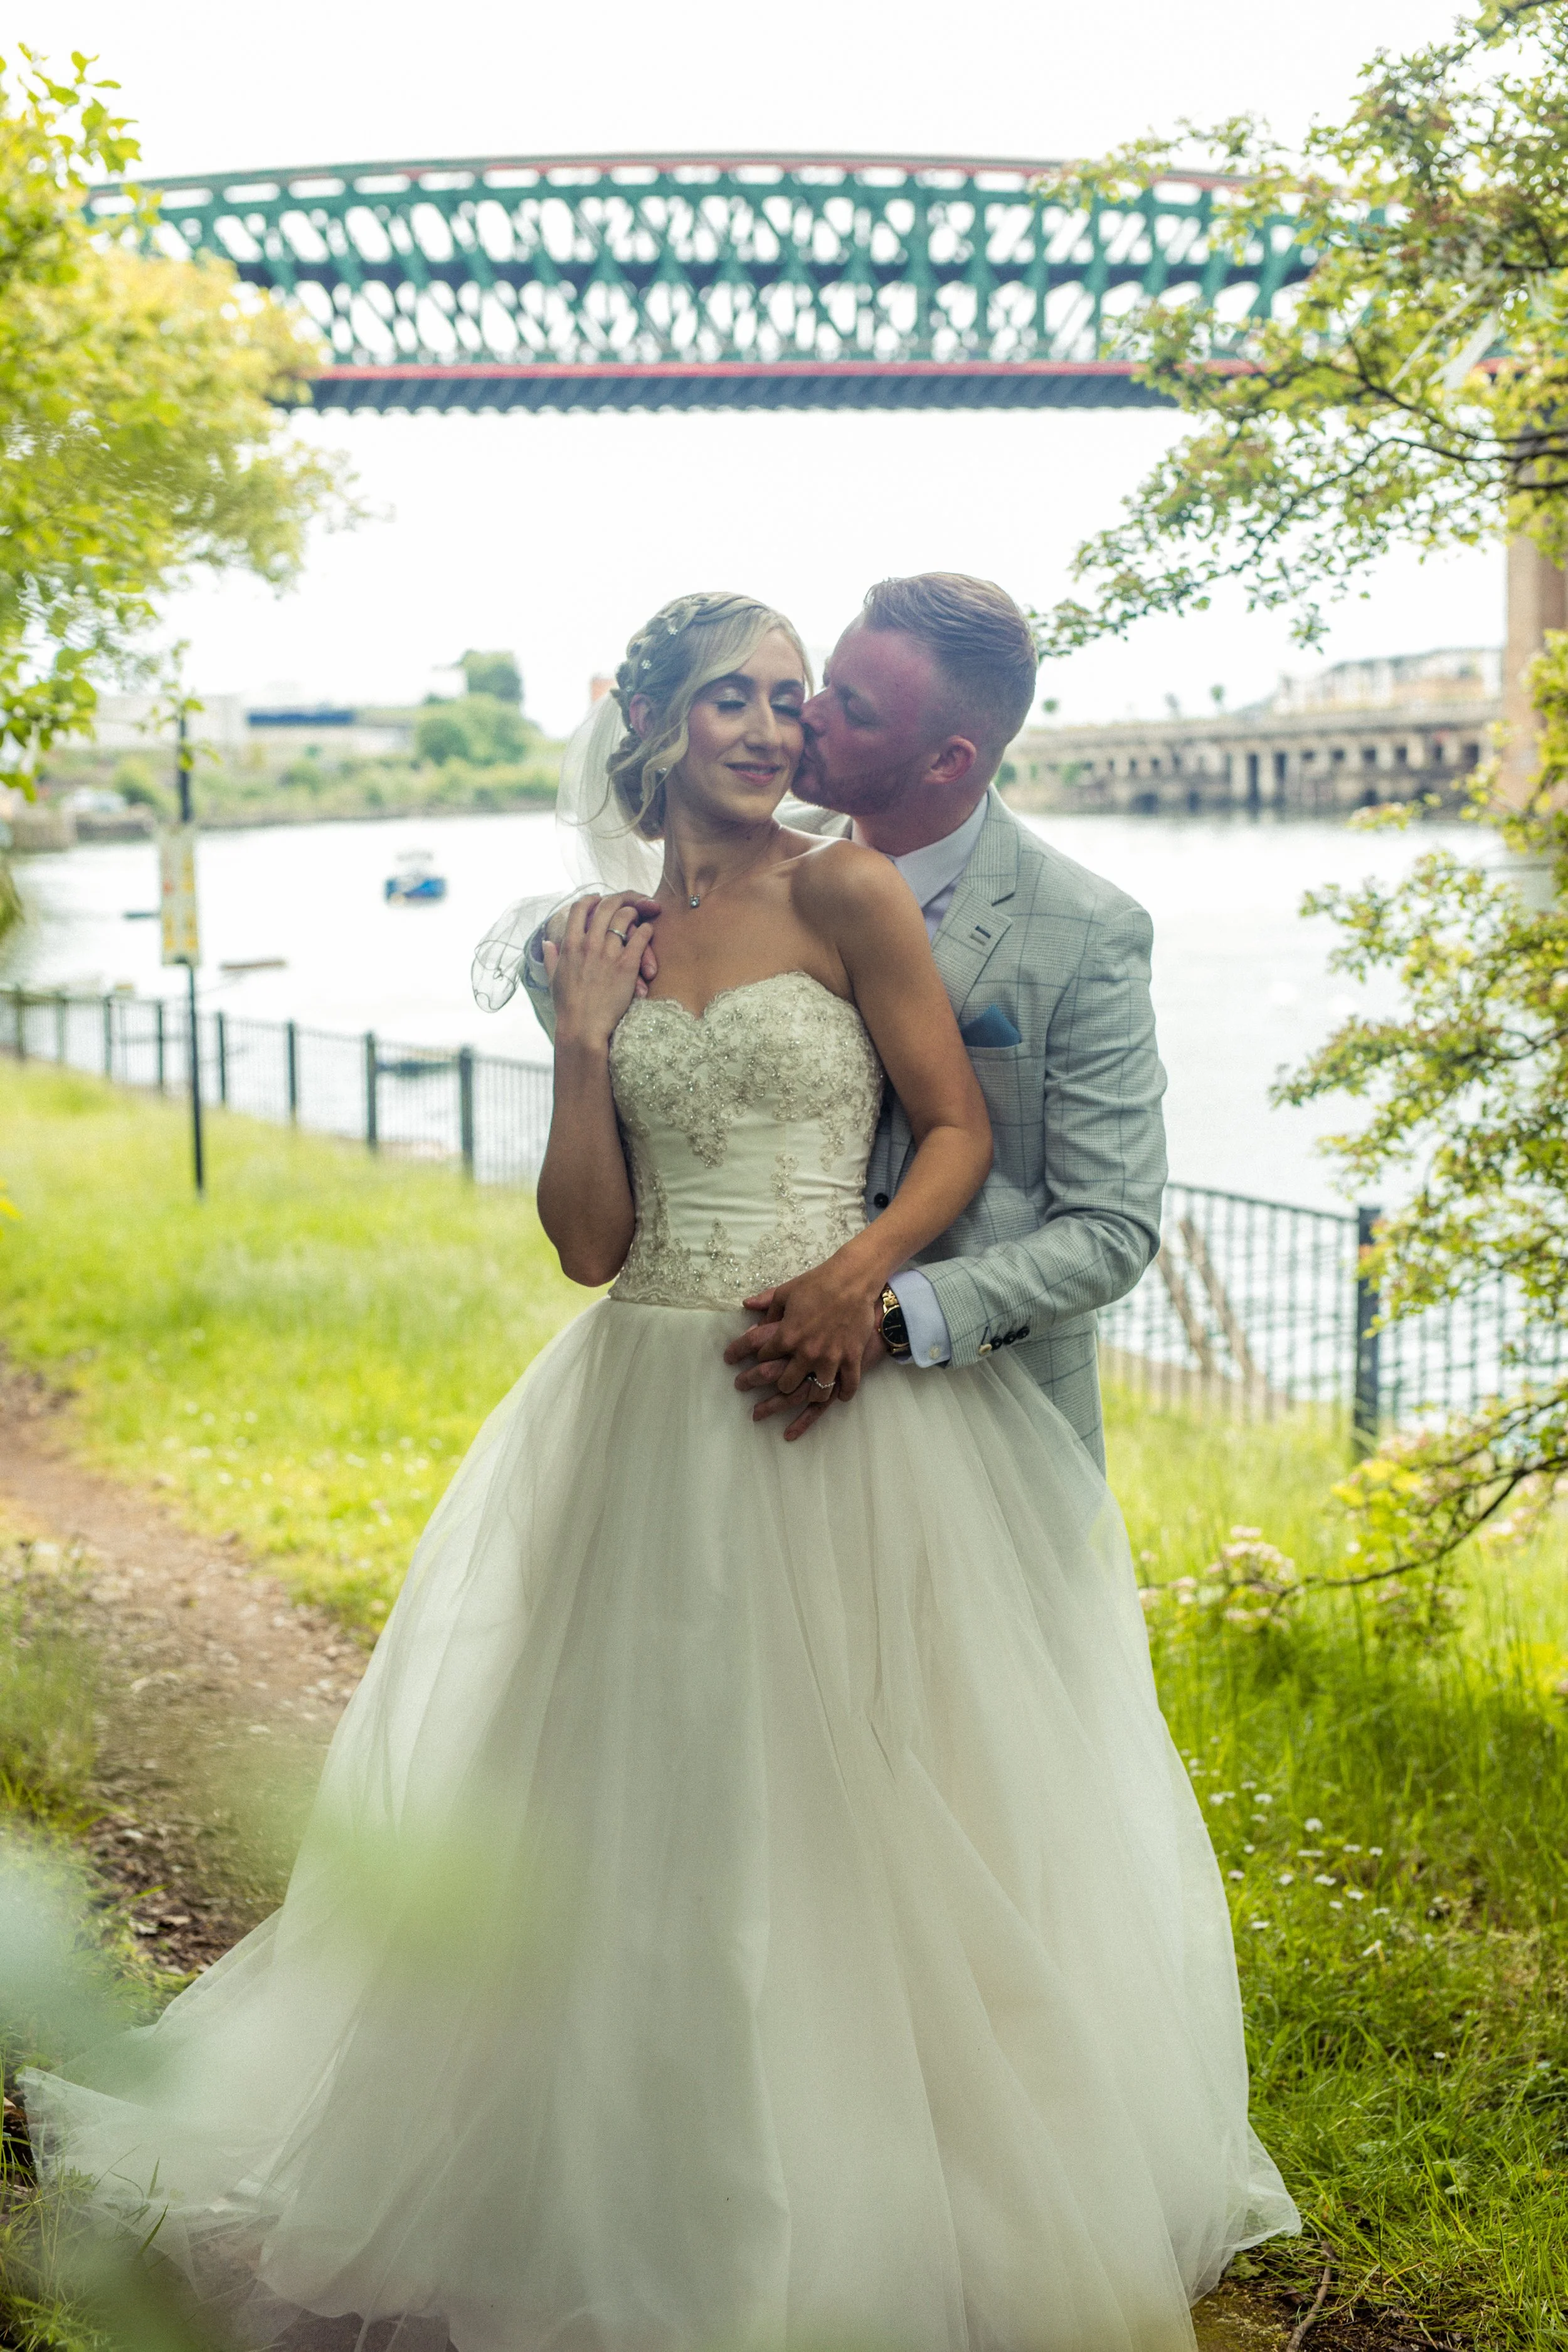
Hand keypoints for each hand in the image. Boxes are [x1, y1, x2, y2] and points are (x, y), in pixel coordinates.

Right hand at [544, 895, 659, 995]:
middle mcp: (589, 944)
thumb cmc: (568, 1006)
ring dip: (633, 912)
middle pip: (606, 906)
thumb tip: (547, 942)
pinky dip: (646, 930)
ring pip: (625, 917)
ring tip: (638, 915)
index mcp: (570, 944)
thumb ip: (550, 957)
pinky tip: (648, 931)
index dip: (591, 899)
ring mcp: (608, 953)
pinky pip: (641, 936)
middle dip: (618, 900)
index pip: (580, 907)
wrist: (583, 1027)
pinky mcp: (627, 965)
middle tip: (625, 902)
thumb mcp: (553, 979)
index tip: (599, 900)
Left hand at [724, 1264, 885, 1439]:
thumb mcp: (786, 1291)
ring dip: (809, 1395)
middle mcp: (806, 1353)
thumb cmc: (818, 1283)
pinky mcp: (851, 1359)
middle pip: (785, 1383)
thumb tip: (747, 1305)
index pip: (762, 1357)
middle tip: (776, 1385)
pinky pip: (847, 1386)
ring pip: (816, 1392)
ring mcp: (830, 1359)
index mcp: (787, 1336)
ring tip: (806, 1393)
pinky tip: (840, 1396)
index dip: (753, 1358)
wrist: (854, 1280)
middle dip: (778, 1386)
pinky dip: (844, 1394)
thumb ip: (766, 1304)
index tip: (744, 1360)